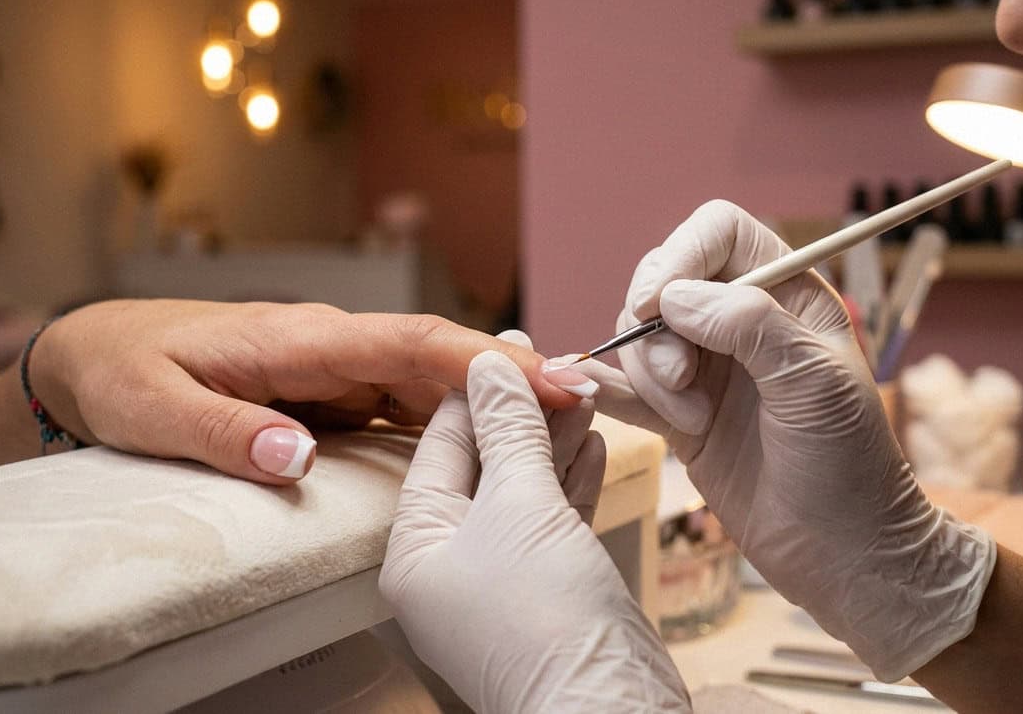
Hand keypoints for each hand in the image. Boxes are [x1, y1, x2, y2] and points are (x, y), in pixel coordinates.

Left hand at [26, 300, 583, 483]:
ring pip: (430, 378)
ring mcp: (334, 367)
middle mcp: (331, 345)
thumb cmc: (123, 371)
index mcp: (301, 338)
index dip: (485, 361)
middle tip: (591, 403)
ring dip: (494, 397)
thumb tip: (298, 459)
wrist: (94, 353)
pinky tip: (491, 439)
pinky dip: (454, 415)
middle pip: (440, 358)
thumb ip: (225, 434)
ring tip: (565, 421)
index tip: (549, 380)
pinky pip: (403, 402)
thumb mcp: (155, 409)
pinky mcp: (329, 390)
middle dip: (515, 377)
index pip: (411, 343)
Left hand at [380, 336, 688, 712]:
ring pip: (523, 490)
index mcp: (414, 548)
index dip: (477, 389)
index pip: (441, 445)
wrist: (608, 711)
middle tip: (556, 362)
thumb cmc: (546, 621)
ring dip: (554, 440)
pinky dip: (572, 481)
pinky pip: (552, 521)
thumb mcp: (521, 506)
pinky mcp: (546, 591)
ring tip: (584, 392)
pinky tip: (594, 444)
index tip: (510, 345)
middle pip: (483, 465)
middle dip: (522, 412)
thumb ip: (509, 431)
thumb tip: (492, 366)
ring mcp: (498, 580)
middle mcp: (447, 564)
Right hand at [579, 200, 995, 681]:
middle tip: (682, 383)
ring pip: (638, 336)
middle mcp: (742, 322)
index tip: (656, 304)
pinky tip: (605, 403)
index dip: (680, 255)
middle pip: (664, 281)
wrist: (844, 556)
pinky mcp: (679, 416)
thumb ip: (750, 324)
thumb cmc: (851, 467)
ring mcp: (707, 369)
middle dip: (657, 330)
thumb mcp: (815, 383)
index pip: (718, 232)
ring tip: (691, 423)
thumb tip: (674, 297)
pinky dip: (609, 391)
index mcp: (788, 294)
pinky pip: (625, 386)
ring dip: (648, 377)